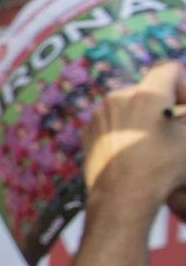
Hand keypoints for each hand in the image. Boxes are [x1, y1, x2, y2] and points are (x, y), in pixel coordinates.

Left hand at [83, 62, 185, 208]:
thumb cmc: (163, 167)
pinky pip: (112, 120)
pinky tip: (133, 150)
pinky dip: (124, 128)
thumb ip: (185, 115)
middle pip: (148, 88)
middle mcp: (118, 97)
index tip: (185, 107)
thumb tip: (179, 114)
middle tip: (173, 127)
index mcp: (146, 94)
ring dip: (143, 116)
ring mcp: (100, 113)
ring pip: (128, 104)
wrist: (122, 195)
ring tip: (152, 141)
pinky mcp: (89, 130)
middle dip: (163, 102)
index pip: (169, 69)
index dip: (183, 85)